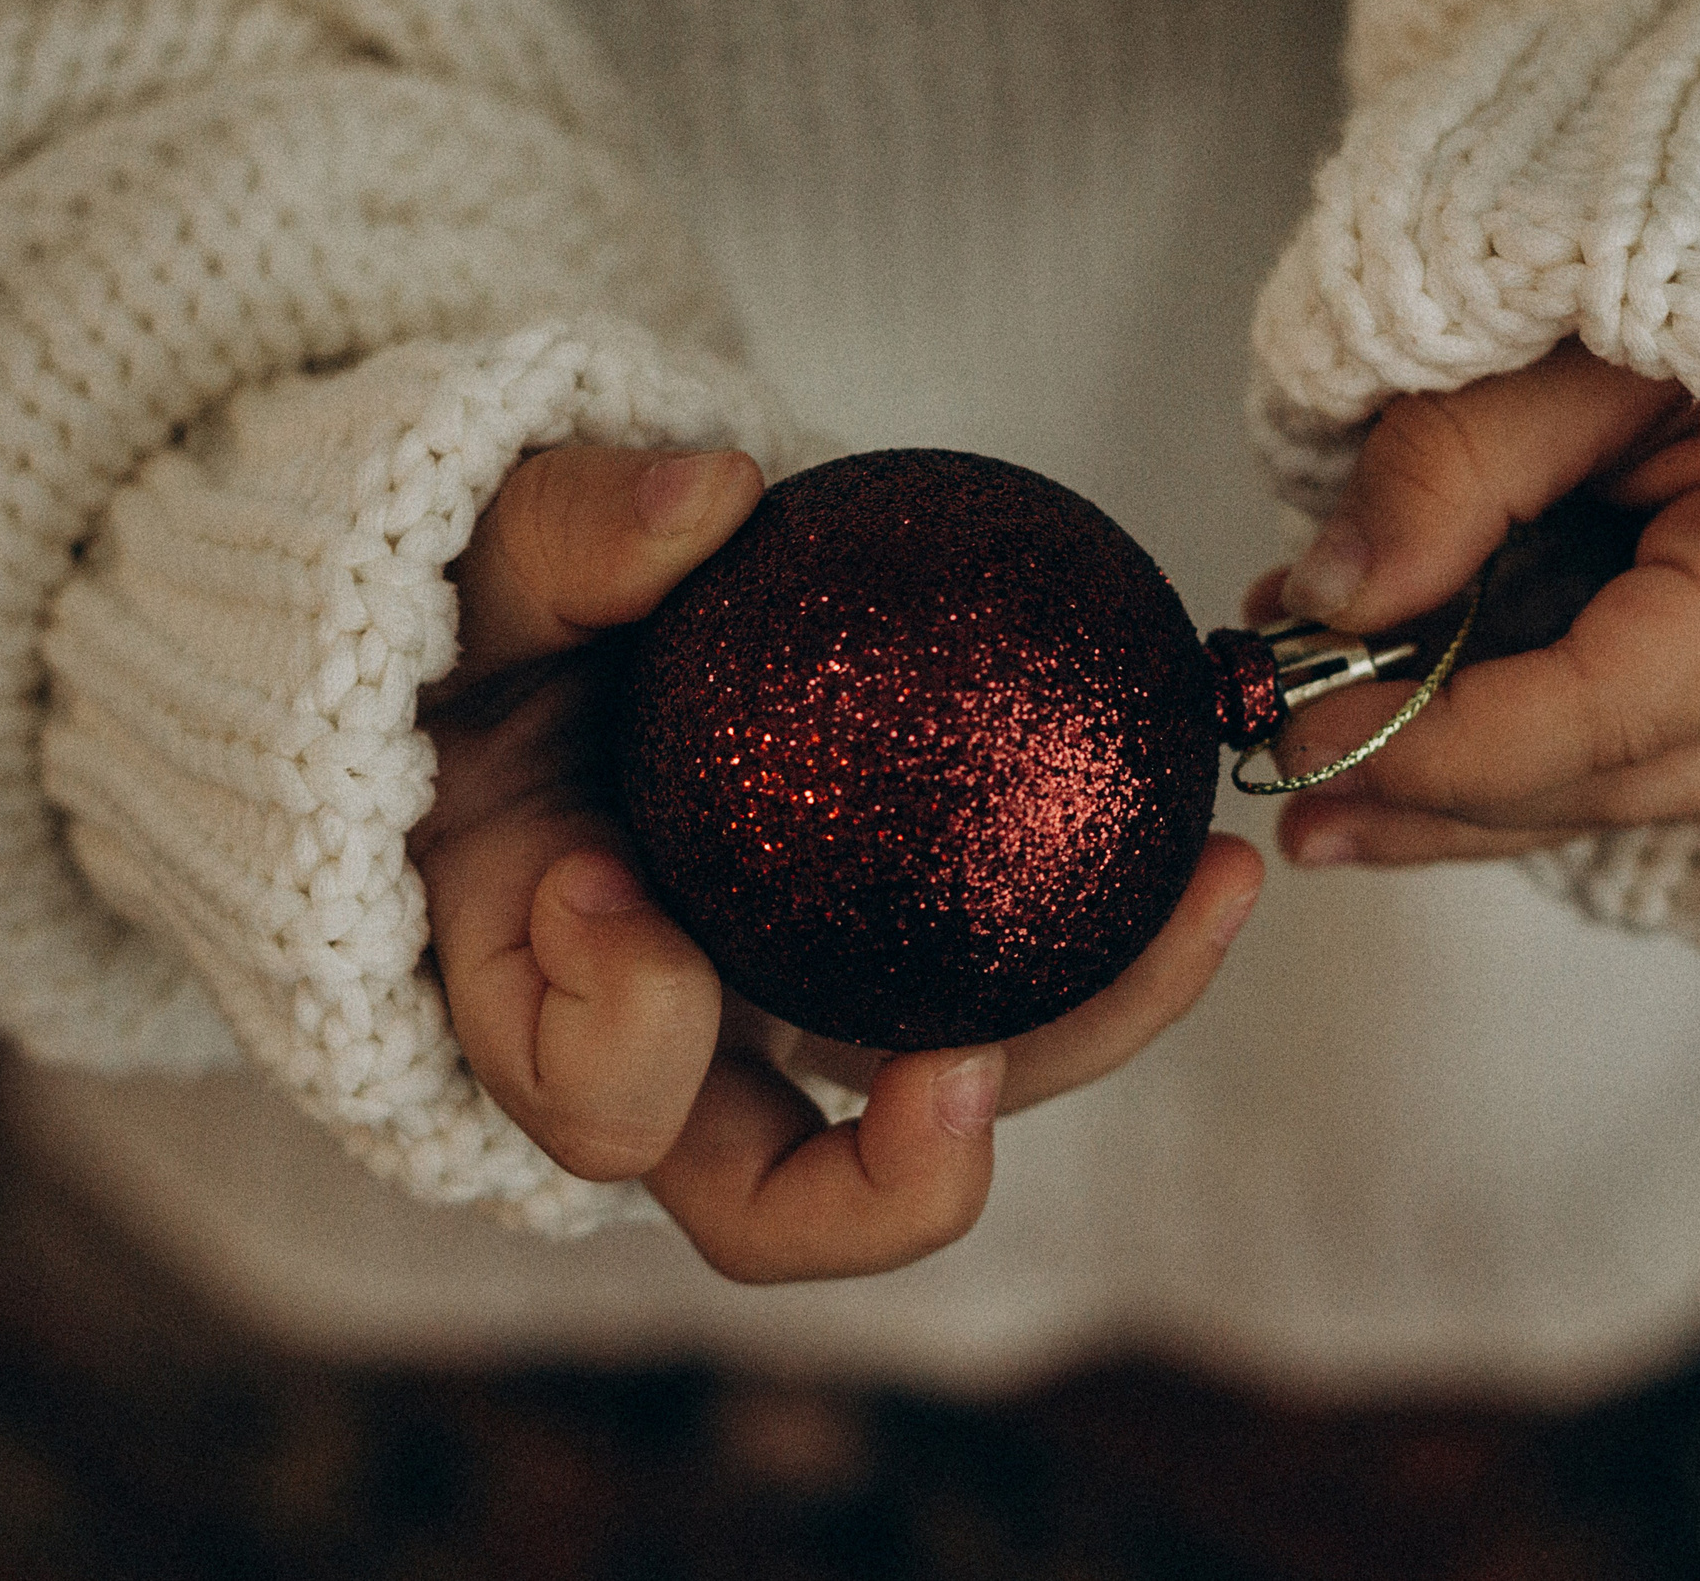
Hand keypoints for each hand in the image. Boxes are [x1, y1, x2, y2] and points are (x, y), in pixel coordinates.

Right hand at [411, 445, 1262, 1281]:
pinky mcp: (890, 961)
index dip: (607, 1031)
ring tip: (1202, 903)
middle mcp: (678, 1050)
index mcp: (533, 991)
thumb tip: (705, 498)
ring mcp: (798, 1015)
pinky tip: (1212, 855)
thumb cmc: (498, 605)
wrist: (573, 617)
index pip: (579, 1093)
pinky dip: (1112, 948)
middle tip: (955, 1081)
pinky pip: (1009, 985)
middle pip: (771, 1201)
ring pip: (939, 1103)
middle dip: (877, 1187)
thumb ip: (568, 534)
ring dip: (1078, 1038)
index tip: (608, 880)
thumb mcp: (486, 559)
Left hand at [1247, 341, 1699, 867]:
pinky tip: (1410, 760)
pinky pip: (1655, 760)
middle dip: (1426, 786)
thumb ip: (1461, 460)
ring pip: (1625, 792)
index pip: (1604, 712)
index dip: (1435, 739)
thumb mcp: (1599, 330)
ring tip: (1311, 793)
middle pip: (1607, 783)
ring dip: (1461, 794)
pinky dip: (1530, 756)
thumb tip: (1325, 598)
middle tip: (1271, 754)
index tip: (1298, 718)